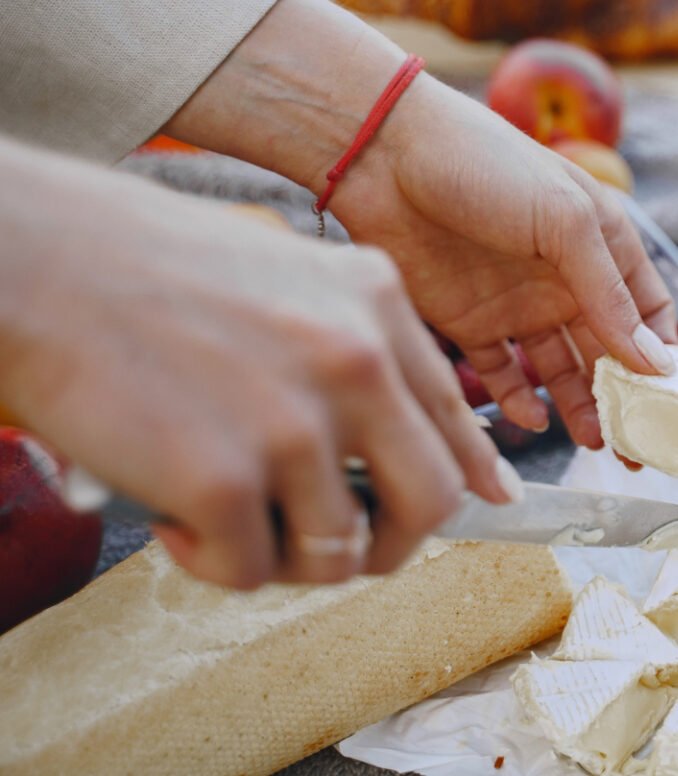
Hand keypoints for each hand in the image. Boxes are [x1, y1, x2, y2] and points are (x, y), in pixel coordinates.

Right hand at [0, 139, 521, 588]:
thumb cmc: (141, 267)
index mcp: (375, 303)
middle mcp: (356, 360)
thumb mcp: (284, 275)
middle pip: (428, 500)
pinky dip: (210, 561)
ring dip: (281, 555)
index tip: (482, 505)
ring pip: (336, 552)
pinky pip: (248, 569)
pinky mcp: (226, 481)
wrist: (36, 260)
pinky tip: (171, 515)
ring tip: (221, 517)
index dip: (470, 475)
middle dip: (390, 543)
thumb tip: (387, 430)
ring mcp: (296, 423)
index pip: (455, 417)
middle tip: (337, 547)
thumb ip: (348, 342)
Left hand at [168, 0, 677, 448]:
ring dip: (578, 408)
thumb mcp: (565, 222)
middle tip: (637, 450)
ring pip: (558, 372)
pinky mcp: (466, 322)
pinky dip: (518, 401)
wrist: (384, 152)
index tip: (672, 408)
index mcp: (601, 245)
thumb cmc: (486, 164)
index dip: (662, 361)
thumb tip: (656, 363)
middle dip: (624, 400)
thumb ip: (609, 296)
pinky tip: (532, 420)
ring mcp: (516, 303)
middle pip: (606, 353)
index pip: (647, 315)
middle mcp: (563, 279)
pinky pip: (501, 376)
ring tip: (594, 443)